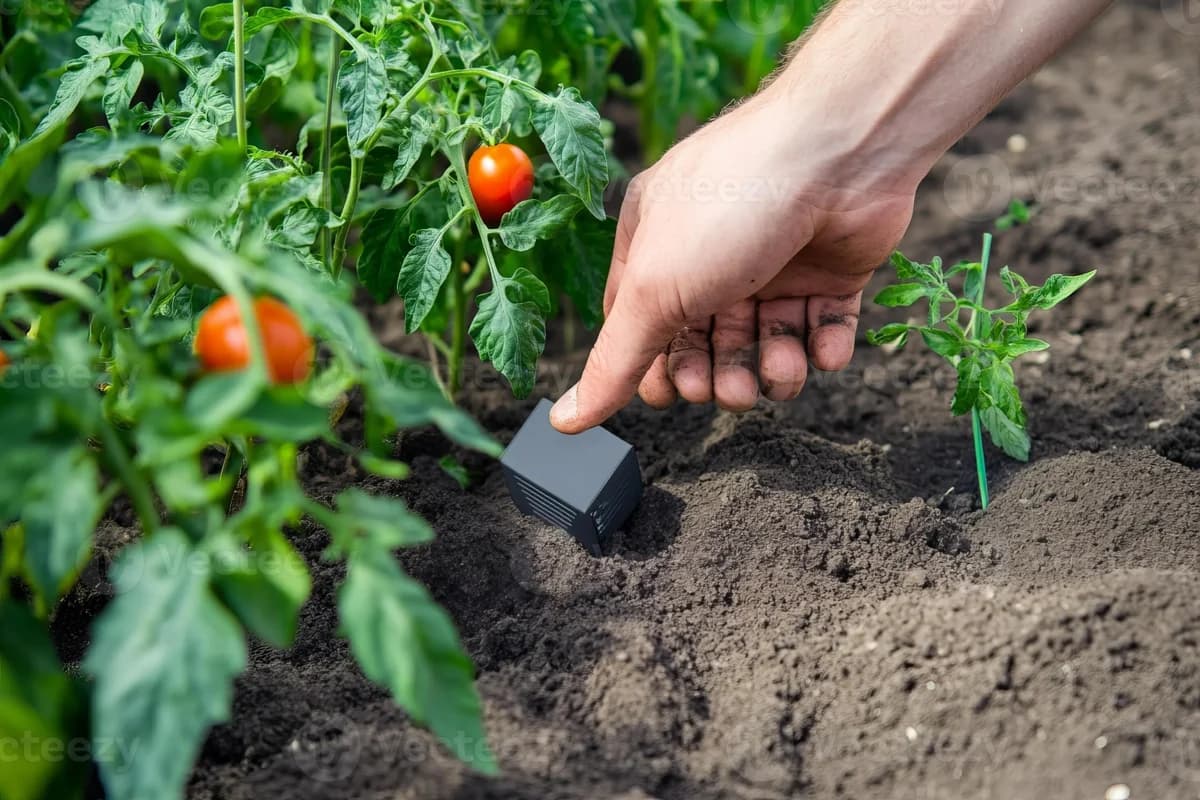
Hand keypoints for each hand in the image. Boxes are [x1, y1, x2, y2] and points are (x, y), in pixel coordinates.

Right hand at [550, 85, 916, 432]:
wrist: (841, 151)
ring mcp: (775, 258)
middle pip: (705, 340)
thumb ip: (615, 361)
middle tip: (732, 390)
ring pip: (765, 340)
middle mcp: (712, 249)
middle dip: (718, 376)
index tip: (671, 394)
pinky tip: (821, 350)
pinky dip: (823, 348)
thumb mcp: (654, 290)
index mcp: (655, 240)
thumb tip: (566, 420)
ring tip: (780, 373)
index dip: (655, 367)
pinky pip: (822, 326)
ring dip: (774, 370)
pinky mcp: (830, 267)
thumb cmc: (732, 205)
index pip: (640, 323)